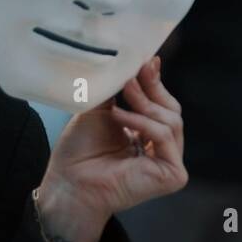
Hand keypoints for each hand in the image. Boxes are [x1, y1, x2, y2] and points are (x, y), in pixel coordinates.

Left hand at [37, 56, 187, 241]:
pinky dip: (141, 122)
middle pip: (171, 109)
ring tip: (117, 100)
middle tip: (131, 74)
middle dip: (151, 89)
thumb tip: (146, 61)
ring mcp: (170, 162)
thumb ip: (121, 90)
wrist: (69, 181)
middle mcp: (163, 149)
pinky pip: (164, 135)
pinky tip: (118, 117)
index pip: (162, 104)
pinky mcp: (173, 175)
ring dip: (142, 105)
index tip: (146, 60)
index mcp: (149, 134)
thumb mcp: (101, 110)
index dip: (155, 82)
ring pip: (170, 120)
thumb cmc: (80, 150)